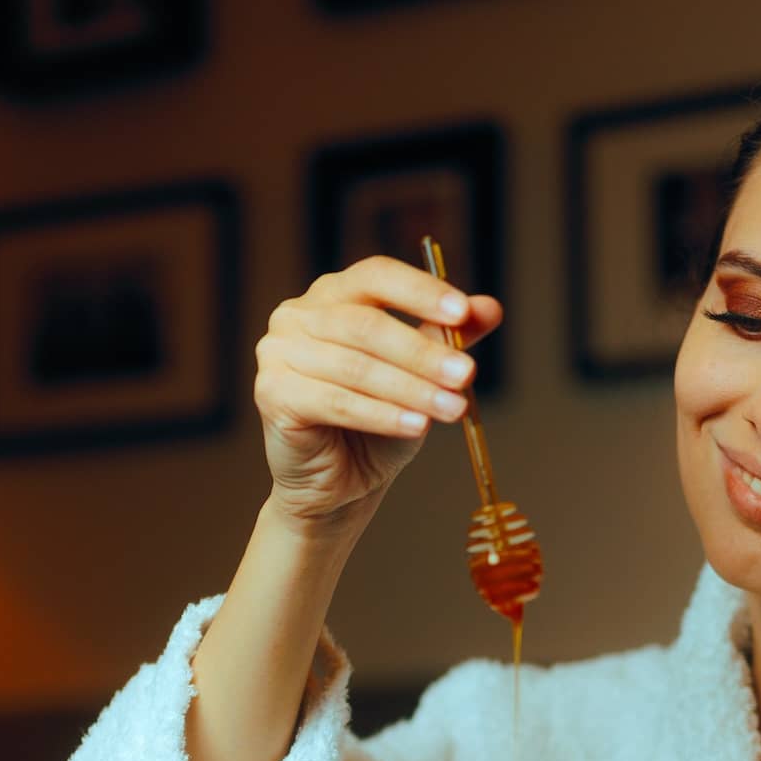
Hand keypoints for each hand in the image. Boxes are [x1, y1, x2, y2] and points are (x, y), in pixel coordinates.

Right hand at [254, 257, 503, 528]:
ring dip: (410, 389)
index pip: (376, 275)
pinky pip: (334, 401)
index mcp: (334, 295)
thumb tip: (488, 309)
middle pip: (367, 324)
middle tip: (467, 375)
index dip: (420, 291)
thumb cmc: (377, 423)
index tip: (462, 313)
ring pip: (355, 366)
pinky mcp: (272, 393)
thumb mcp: (420, 375)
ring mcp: (278, 352)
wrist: (338, 485)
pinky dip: (381, 414)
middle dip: (423, 352)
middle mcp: (298, 315)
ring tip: (452, 409)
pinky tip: (416, 427)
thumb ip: (447, 338)